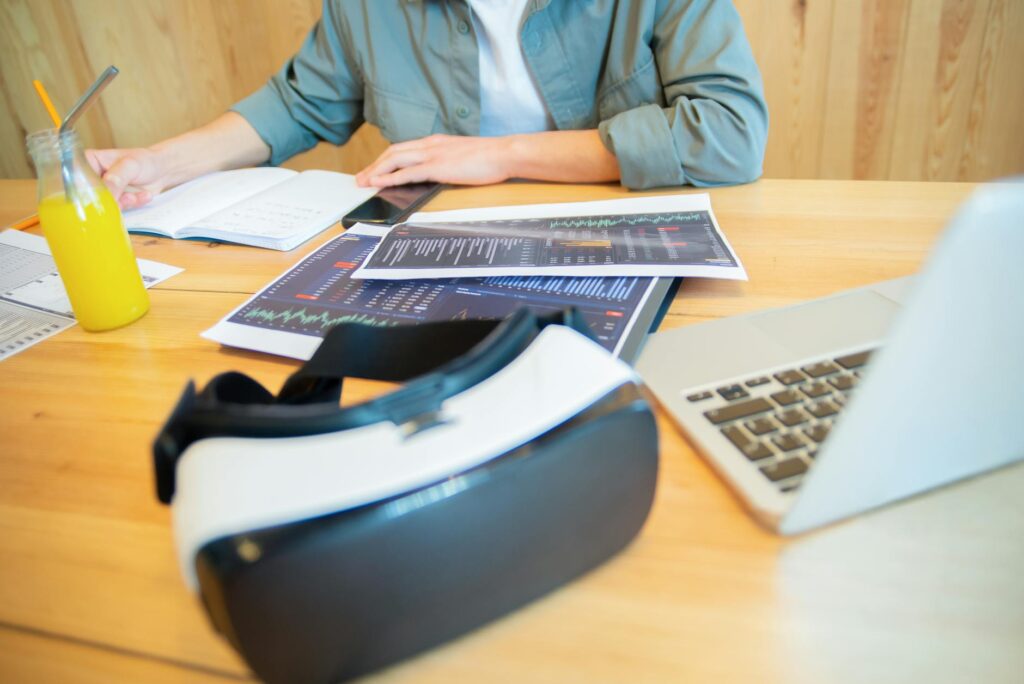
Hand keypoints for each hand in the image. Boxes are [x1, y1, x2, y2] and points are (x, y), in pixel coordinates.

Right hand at [85, 147, 167, 208]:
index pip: (77, 178)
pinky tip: (144, 195)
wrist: (161, 171)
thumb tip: (106, 193)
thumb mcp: (130, 165)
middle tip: (124, 198)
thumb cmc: (144, 161)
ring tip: (135, 195)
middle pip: (90, 195)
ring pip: (105, 205)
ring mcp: (103, 191)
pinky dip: (133, 204)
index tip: (100, 197)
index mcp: (88, 161)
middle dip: (110, 199)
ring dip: (124, 202)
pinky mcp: (115, 202)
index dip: (87, 190)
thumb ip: (117, 178)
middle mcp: (92, 177)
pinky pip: (119, 209)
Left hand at [356, 134, 513, 187]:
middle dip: (374, 165)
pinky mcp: (437, 167)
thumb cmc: (490, 157)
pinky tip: (379, 183)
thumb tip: (441, 171)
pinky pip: (407, 172)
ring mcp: (433, 155)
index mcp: (436, 142)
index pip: (403, 148)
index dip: (385, 159)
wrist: (504, 153)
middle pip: (393, 152)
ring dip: (376, 171)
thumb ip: (448, 161)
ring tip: (364, 182)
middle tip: (361, 177)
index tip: (375, 169)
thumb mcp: (464, 156)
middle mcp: (430, 145)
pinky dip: (390, 178)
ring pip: (395, 160)